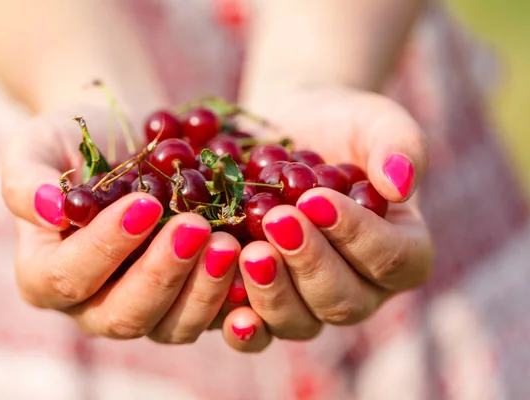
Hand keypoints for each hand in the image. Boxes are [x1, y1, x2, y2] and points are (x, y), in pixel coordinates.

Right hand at [1, 105, 241, 343]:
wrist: (127, 141)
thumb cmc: (76, 141)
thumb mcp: (38, 145)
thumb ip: (26, 179)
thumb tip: (50, 212)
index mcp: (47, 275)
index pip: (69, 278)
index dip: (105, 247)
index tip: (144, 204)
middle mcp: (95, 304)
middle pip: (125, 316)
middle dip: (163, 274)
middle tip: (196, 228)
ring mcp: (147, 307)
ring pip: (174, 326)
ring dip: (204, 289)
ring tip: (229, 242)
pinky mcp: (189, 298)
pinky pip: (214, 316)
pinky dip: (236, 296)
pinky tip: (255, 263)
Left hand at [219, 88, 432, 351]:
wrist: (285, 130)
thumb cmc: (339, 126)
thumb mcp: (375, 121)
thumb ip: (400, 146)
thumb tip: (401, 185)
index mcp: (399, 252)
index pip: (392, 259)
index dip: (357, 235)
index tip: (317, 199)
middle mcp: (358, 288)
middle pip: (343, 301)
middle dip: (309, 262)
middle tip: (277, 221)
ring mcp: (308, 302)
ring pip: (298, 322)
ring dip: (273, 292)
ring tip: (249, 251)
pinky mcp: (263, 302)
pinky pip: (256, 332)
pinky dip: (241, 326)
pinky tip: (225, 306)